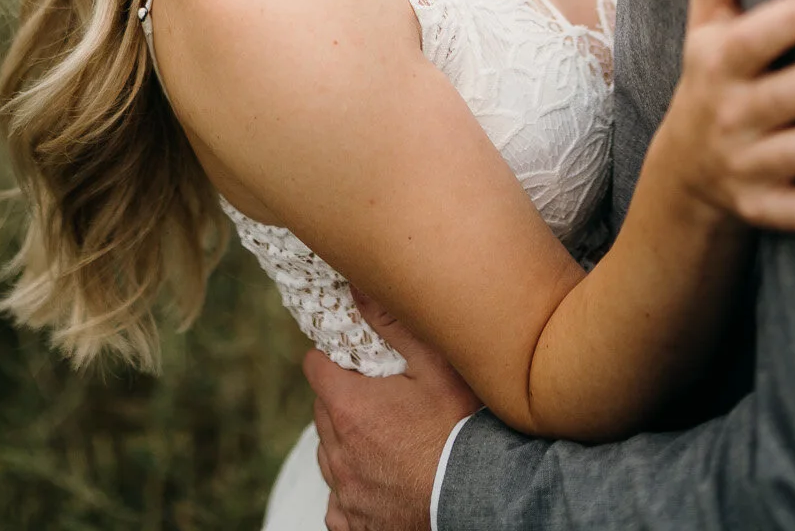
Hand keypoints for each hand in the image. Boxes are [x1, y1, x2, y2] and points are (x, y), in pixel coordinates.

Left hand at [306, 296, 478, 530]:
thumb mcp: (435, 367)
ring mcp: (345, 493)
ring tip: (382, 439)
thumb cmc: (460, 430)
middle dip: (341, 399)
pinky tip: (378, 480)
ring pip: (328, 456)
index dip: (331, 359)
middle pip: (322, 412)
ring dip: (345, 444)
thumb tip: (357, 287)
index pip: (314, 368)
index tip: (350, 361)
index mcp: (350, 408)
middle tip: (377, 397)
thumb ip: (393, 324)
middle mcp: (338, 453)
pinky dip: (352, 490)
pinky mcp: (355, 525)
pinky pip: (338, 503)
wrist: (479, 497)